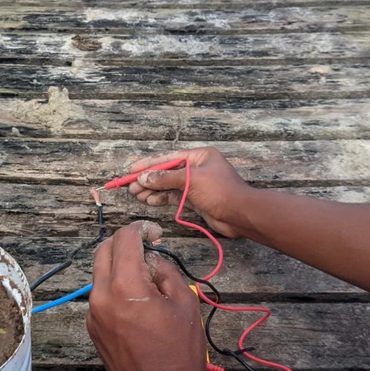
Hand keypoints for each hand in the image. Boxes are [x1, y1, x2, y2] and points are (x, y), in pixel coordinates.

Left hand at [86, 221, 206, 370]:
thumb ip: (165, 271)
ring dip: (119, 266)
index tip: (156, 233)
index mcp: (124, 286)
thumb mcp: (185, 303)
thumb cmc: (179, 352)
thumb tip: (152, 260)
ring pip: (100, 275)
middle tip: (147, 247)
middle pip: (103, 251)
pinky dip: (115, 288)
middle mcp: (100, 296)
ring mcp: (92, 315)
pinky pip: (100, 298)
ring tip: (147, 277)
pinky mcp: (93, 330)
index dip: (141, 229)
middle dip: (124, 242)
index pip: (124, 239)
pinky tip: (137, 301)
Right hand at [127, 147, 253, 238]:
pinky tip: (149, 201)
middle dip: (148, 179)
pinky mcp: (196, 200)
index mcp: (199, 156)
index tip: (131, 169)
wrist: (239, 214)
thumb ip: (165, 178)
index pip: (168, 158)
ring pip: (169, 185)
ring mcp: (196, 185)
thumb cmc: (220, 191)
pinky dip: (162, 198)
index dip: (148, 164)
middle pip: (167, 172)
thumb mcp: (190, 180)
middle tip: (130, 186)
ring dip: (153, 190)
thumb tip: (143, 177)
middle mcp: (197, 168)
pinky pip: (175, 196)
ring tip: (136, 195)